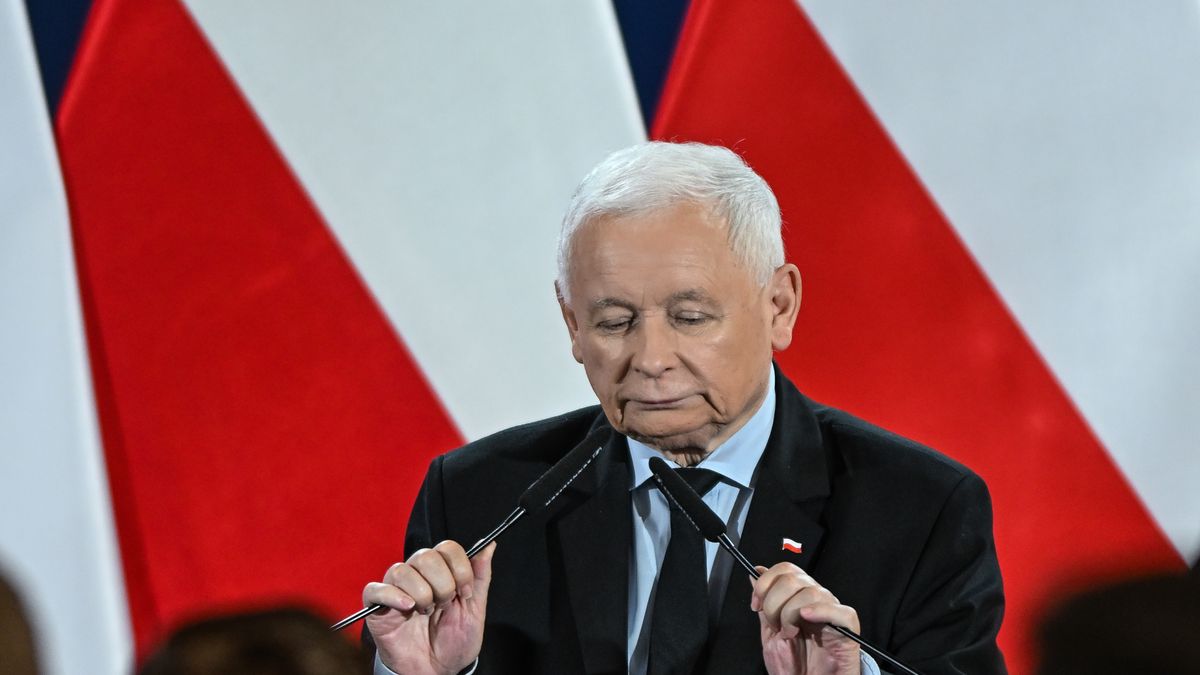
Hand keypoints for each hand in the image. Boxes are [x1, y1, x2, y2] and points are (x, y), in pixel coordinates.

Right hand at [363, 540, 495, 674]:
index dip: (460, 569)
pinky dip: (393, 596)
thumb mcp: (474, 610)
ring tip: (426, 612)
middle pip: (426, 556)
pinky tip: (408, 608)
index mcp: (440, 571)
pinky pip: (375, 589)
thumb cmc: (452, 641)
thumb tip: (489, 545)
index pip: (447, 548)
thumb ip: (480, 576)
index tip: (465, 593)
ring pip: (402, 571)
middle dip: (443, 584)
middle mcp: (417, 574)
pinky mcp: (376, 606)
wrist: (436, 670)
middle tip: (445, 605)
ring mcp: (395, 588)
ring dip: (422, 594)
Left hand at [751, 563, 861, 674]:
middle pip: (794, 578)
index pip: (786, 570)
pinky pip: (840, 611)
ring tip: (789, 633)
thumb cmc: (795, 668)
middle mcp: (816, 601)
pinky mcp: (848, 630)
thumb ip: (764, 605)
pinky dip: (820, 611)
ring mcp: (832, 613)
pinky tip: (806, 618)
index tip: (755, 604)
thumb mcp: (770, 635)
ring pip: (812, 592)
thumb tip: (755, 574)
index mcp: (798, 599)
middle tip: (774, 624)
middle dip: (774, 601)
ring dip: (791, 613)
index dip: (766, 582)